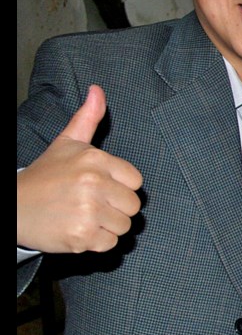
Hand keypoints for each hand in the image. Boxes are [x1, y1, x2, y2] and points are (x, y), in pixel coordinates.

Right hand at [18, 85, 142, 253]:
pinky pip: (110, 244)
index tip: (100, 187)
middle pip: (133, 206)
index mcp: (95, 160)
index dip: (120, 187)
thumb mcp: (66, 143)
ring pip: (124, 226)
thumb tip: (98, 90)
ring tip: (83, 216)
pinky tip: (78, 230)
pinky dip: (96, 242)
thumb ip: (87, 118)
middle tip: (90, 204)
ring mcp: (88, 211)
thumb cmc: (46, 175)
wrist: (12, 207)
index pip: (135, 181)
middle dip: (115, 208)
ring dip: (106, 226)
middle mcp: (94, 184)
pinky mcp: (82, 236)